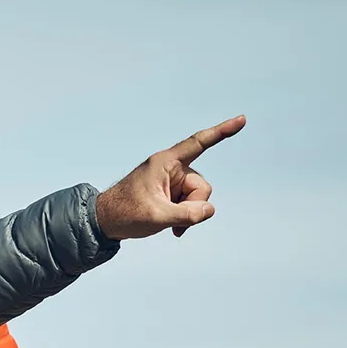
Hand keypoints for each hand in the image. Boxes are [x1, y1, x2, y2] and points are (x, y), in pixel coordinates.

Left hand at [94, 115, 245, 239]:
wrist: (104, 222)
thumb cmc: (124, 213)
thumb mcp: (156, 217)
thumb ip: (186, 215)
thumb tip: (209, 210)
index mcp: (165, 162)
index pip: (198, 143)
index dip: (222, 132)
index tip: (242, 120)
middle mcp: (171, 167)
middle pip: (202, 186)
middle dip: (193, 206)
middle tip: (172, 220)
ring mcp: (172, 180)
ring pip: (198, 197)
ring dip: (187, 214)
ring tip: (167, 223)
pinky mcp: (172, 192)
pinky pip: (191, 204)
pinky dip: (185, 217)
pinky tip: (173, 228)